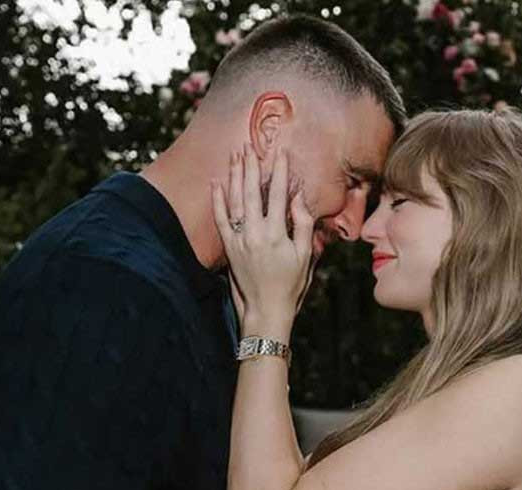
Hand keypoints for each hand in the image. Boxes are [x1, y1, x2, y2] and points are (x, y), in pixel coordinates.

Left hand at [211, 144, 315, 336]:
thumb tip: (298, 198)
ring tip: (235, 155)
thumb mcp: (305, 256)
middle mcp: (254, 234)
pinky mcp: (229, 248)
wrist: (265, 311)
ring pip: (234, 201)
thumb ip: (302, 225)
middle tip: (250, 146)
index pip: (278, 195)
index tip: (280, 152)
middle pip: (252, 192)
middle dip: (251, 166)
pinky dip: (217, 200)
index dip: (279, 171)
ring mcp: (239, 241)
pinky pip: (220, 219)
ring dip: (234, 176)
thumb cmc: (290, 285)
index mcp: (276, 235)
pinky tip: (216, 183)